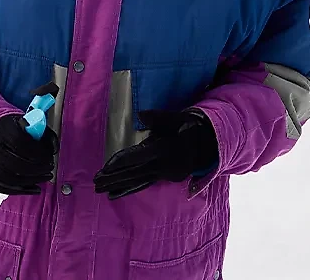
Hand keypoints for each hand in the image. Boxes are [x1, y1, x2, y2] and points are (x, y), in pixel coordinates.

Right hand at [0, 114, 59, 194]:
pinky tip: (36, 188)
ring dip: (35, 180)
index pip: (21, 143)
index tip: (49, 155)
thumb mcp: (24, 124)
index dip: (39, 152)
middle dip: (39, 168)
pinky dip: (24, 190)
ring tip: (46, 176)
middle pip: (17, 164)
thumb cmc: (9, 131)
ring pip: (13, 179)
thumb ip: (41, 132)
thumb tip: (53, 148)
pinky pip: (7, 189)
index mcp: (1, 131)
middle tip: (49, 166)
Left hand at [93, 109, 217, 199]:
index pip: (139, 157)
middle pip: (135, 173)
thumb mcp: (179, 119)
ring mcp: (166, 174)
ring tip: (102, 190)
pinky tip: (116, 194)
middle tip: (96, 182)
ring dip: (119, 186)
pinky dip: (130, 189)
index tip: (106, 167)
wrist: (213, 145)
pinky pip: (145, 184)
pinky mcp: (166, 178)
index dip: (121, 162)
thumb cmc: (192, 127)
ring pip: (139, 181)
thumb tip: (141, 116)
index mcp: (166, 150)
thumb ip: (159, 118)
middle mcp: (165, 165)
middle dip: (115, 178)